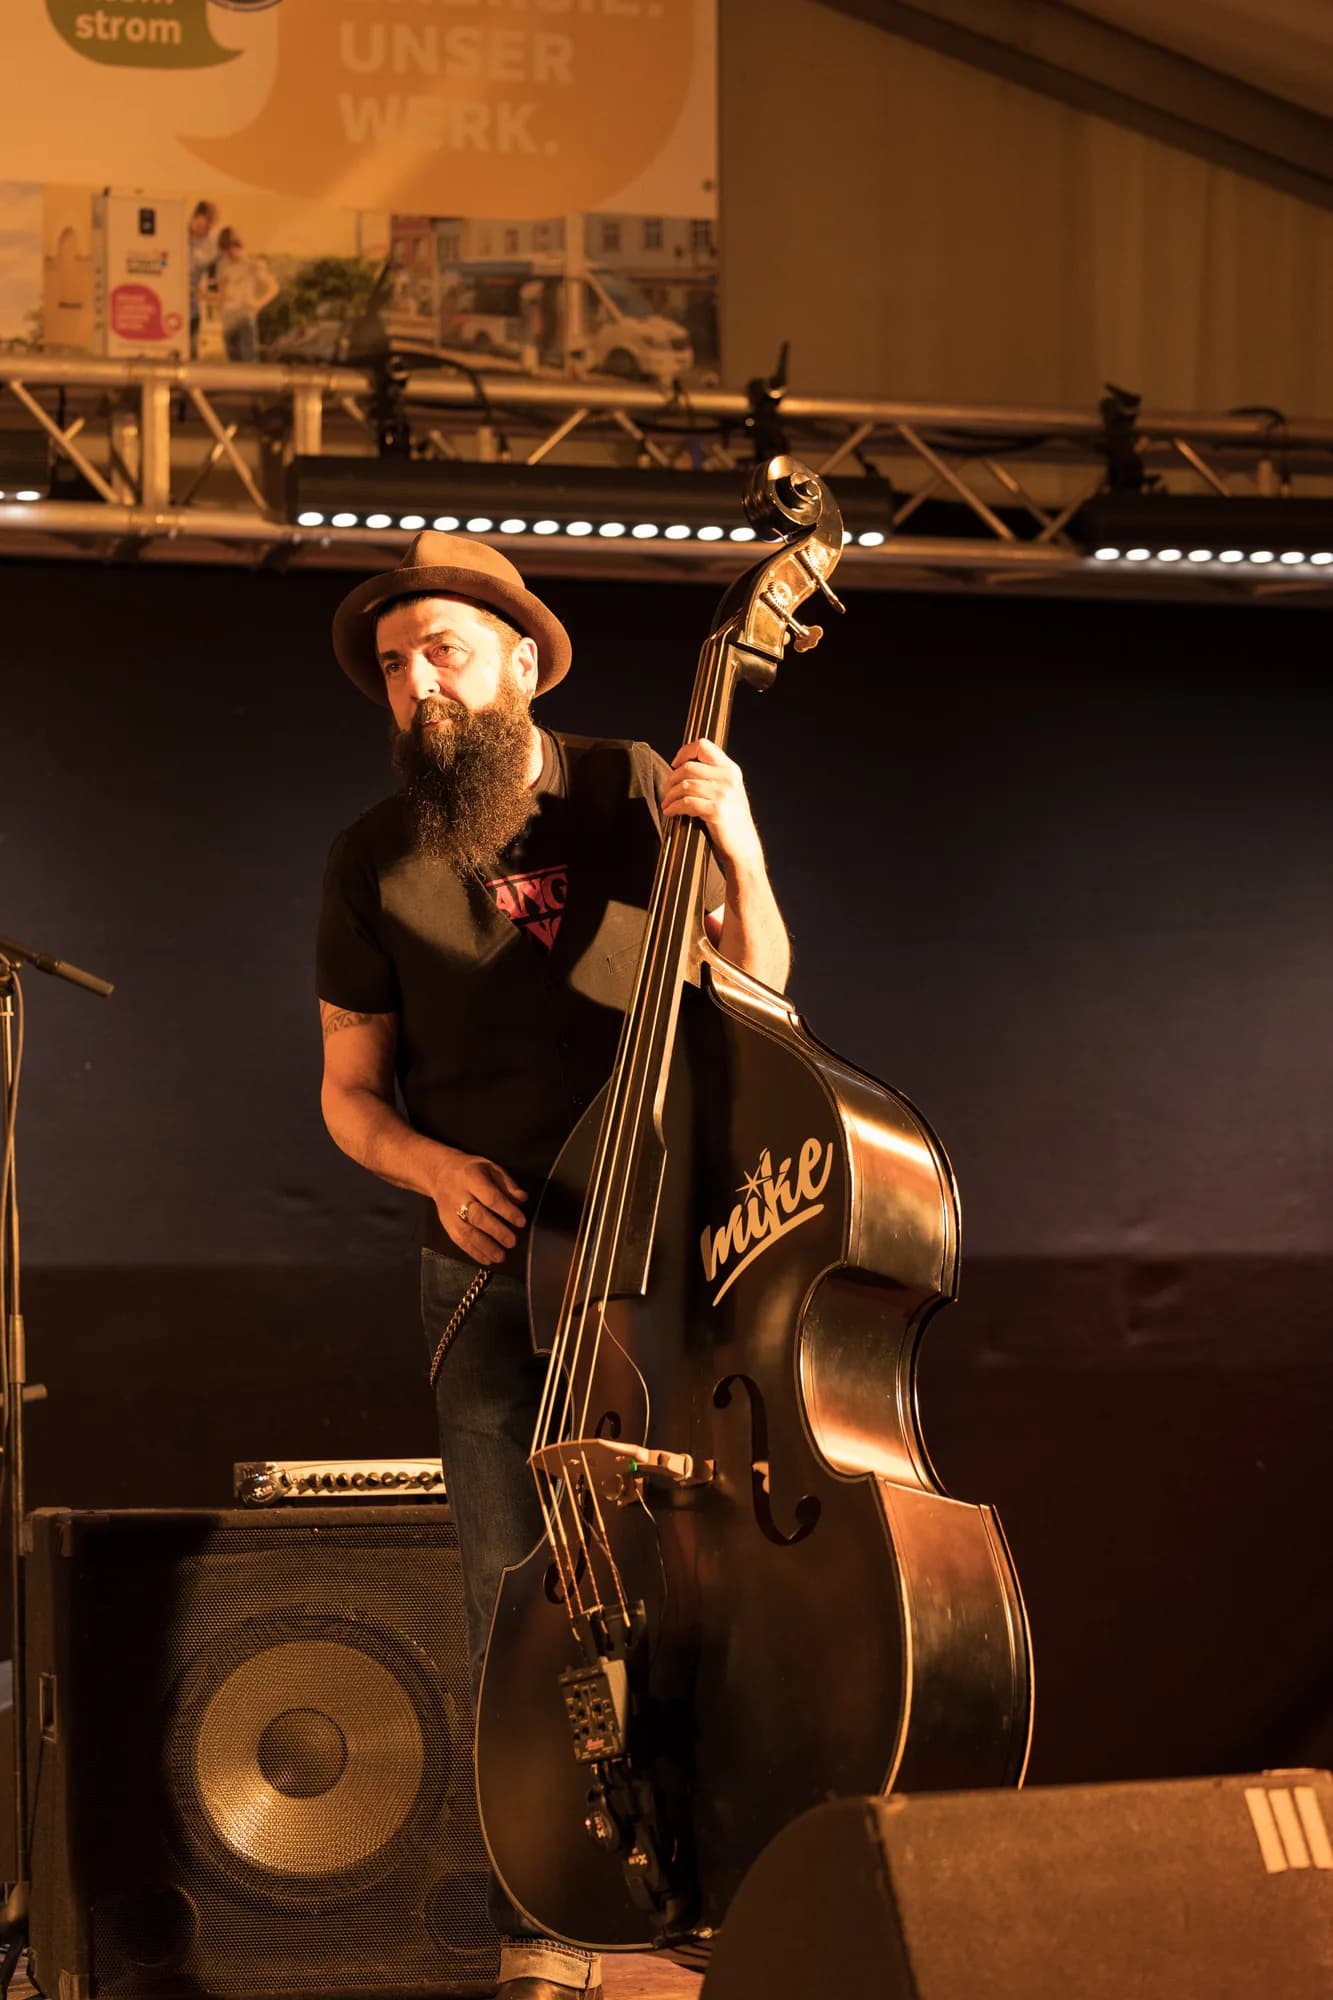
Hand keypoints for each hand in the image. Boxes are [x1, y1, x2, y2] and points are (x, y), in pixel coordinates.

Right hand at [428, 1149, 526, 1264]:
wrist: (439, 1174)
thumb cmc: (471, 1171)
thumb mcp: (491, 1168)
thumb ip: (507, 1184)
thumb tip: (522, 1199)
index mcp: (471, 1178)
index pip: (490, 1197)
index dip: (506, 1210)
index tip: (521, 1222)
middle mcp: (458, 1196)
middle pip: (477, 1216)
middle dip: (496, 1231)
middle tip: (512, 1242)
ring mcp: (449, 1212)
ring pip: (466, 1232)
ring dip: (485, 1247)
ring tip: (501, 1256)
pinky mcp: (446, 1225)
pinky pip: (459, 1240)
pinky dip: (473, 1252)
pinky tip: (486, 1259)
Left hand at [660, 738, 762, 880]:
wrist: (744, 847)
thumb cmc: (731, 821)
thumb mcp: (728, 791)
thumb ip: (712, 776)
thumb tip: (682, 767)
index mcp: (731, 770)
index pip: (703, 746)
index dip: (684, 752)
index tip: (675, 764)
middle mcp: (729, 778)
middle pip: (689, 767)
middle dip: (672, 779)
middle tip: (667, 791)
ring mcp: (724, 794)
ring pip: (685, 784)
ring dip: (670, 795)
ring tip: (667, 803)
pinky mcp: (717, 810)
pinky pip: (686, 802)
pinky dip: (674, 807)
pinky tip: (670, 812)